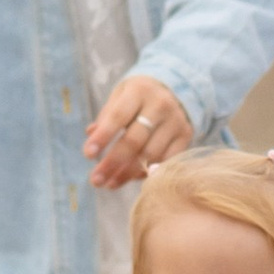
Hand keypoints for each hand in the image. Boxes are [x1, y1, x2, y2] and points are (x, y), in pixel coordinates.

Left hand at [86, 73, 192, 188]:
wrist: (174, 89)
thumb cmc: (138, 96)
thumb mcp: (120, 96)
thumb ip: (106, 116)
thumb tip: (91, 135)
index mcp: (139, 91)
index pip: (118, 116)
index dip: (103, 137)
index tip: (88, 155)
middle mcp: (160, 105)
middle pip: (134, 140)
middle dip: (113, 162)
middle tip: (96, 180)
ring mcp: (176, 121)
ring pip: (150, 154)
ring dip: (128, 173)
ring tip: (110, 184)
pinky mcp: (186, 135)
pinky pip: (166, 160)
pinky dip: (148, 172)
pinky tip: (133, 178)